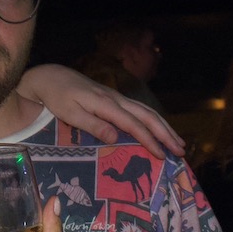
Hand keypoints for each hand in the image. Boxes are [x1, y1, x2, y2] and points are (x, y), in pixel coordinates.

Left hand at [17, 64, 183, 156]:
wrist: (52, 77)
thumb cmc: (58, 98)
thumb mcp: (70, 114)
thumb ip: (93, 125)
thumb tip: (116, 137)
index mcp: (107, 105)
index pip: (134, 125)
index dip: (149, 140)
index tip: (162, 154)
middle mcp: (116, 100)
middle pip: (148, 116)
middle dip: (166, 133)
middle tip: (181, 150)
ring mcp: (117, 98)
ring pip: (147, 111)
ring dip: (163, 126)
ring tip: (177, 142)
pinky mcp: (114, 99)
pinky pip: (140, 110)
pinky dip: (153, 121)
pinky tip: (158, 130)